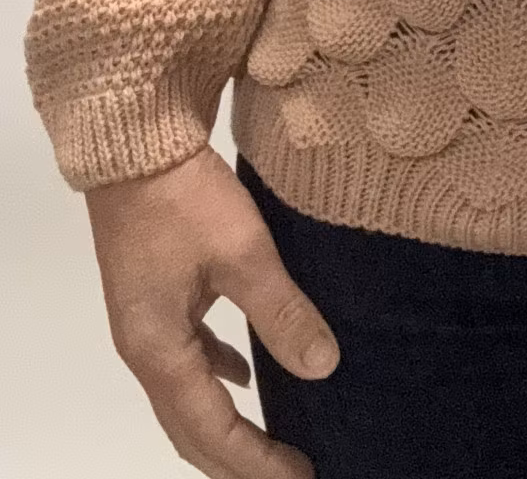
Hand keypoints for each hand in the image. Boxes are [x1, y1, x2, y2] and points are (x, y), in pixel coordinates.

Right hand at [85, 144, 338, 478]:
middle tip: (290, 473)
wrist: (135, 147)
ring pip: (187, 396)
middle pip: (189, 428)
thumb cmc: (185, 199)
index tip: (300, 478)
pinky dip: (218, 378)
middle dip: (238, 459)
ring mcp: (146, 324)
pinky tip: (247, 374)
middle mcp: (145, 349)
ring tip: (273, 440)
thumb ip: (283, 314)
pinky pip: (187, 359)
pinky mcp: (155, 298)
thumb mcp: (244, 255)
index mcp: (158, 351)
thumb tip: (323, 367)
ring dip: (227, 423)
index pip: (210, 432)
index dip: (256, 462)